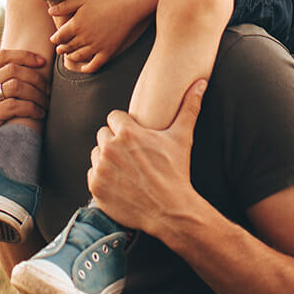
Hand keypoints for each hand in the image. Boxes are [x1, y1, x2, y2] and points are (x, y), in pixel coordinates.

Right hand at [0, 49, 48, 139]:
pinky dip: (32, 107)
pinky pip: (14, 104)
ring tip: (46, 103)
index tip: (42, 63)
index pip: (3, 56)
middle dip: (36, 78)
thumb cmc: (2, 124)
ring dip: (37, 94)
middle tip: (48, 90)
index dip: (24, 56)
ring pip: (15, 85)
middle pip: (12, 70)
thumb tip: (39, 64)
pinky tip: (40, 113)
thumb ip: (8, 83)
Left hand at [48, 0, 142, 72]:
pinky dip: (86, 69)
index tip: (55, 39)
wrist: (127, 5)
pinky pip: (94, 65)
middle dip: (61, 48)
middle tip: (60, 49)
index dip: (55, 39)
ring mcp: (96, 46)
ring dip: (71, 57)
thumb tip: (49, 12)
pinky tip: (84, 67)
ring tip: (69, 55)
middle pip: (67, 48)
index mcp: (75, 25)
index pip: (59, 37)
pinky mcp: (108, 52)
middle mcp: (84, 38)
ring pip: (78, 57)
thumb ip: (65, 6)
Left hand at [87, 80, 206, 234]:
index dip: (125, 127)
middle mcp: (109, 148)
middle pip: (103, 135)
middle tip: (133, 156)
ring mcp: (101, 168)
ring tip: (127, 170)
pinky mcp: (96, 187)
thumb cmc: (176, 172)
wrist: (171, 211)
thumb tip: (201, 82)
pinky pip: (92, 174)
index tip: (136, 139)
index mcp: (126, 132)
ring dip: (107, 159)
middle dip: (115, 142)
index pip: (114, 118)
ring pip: (97, 154)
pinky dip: (103, 179)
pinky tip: (120, 184)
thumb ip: (188, 107)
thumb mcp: (181, 137)